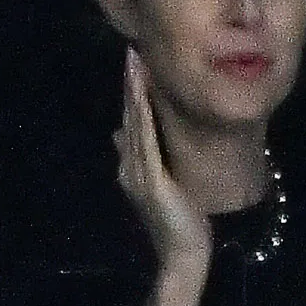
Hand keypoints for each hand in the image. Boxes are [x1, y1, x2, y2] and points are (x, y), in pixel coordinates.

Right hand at [116, 53, 213, 305]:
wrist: (183, 254)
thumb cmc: (180, 225)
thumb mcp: (161, 188)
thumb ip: (147, 162)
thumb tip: (122, 136)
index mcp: (134, 167)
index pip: (134, 122)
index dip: (134, 93)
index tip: (136, 65)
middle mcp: (131, 166)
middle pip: (132, 116)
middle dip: (131, 84)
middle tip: (132, 51)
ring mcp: (138, 171)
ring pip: (136, 122)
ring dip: (134, 91)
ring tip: (134, 62)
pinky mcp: (150, 177)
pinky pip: (146, 138)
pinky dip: (143, 113)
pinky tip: (143, 94)